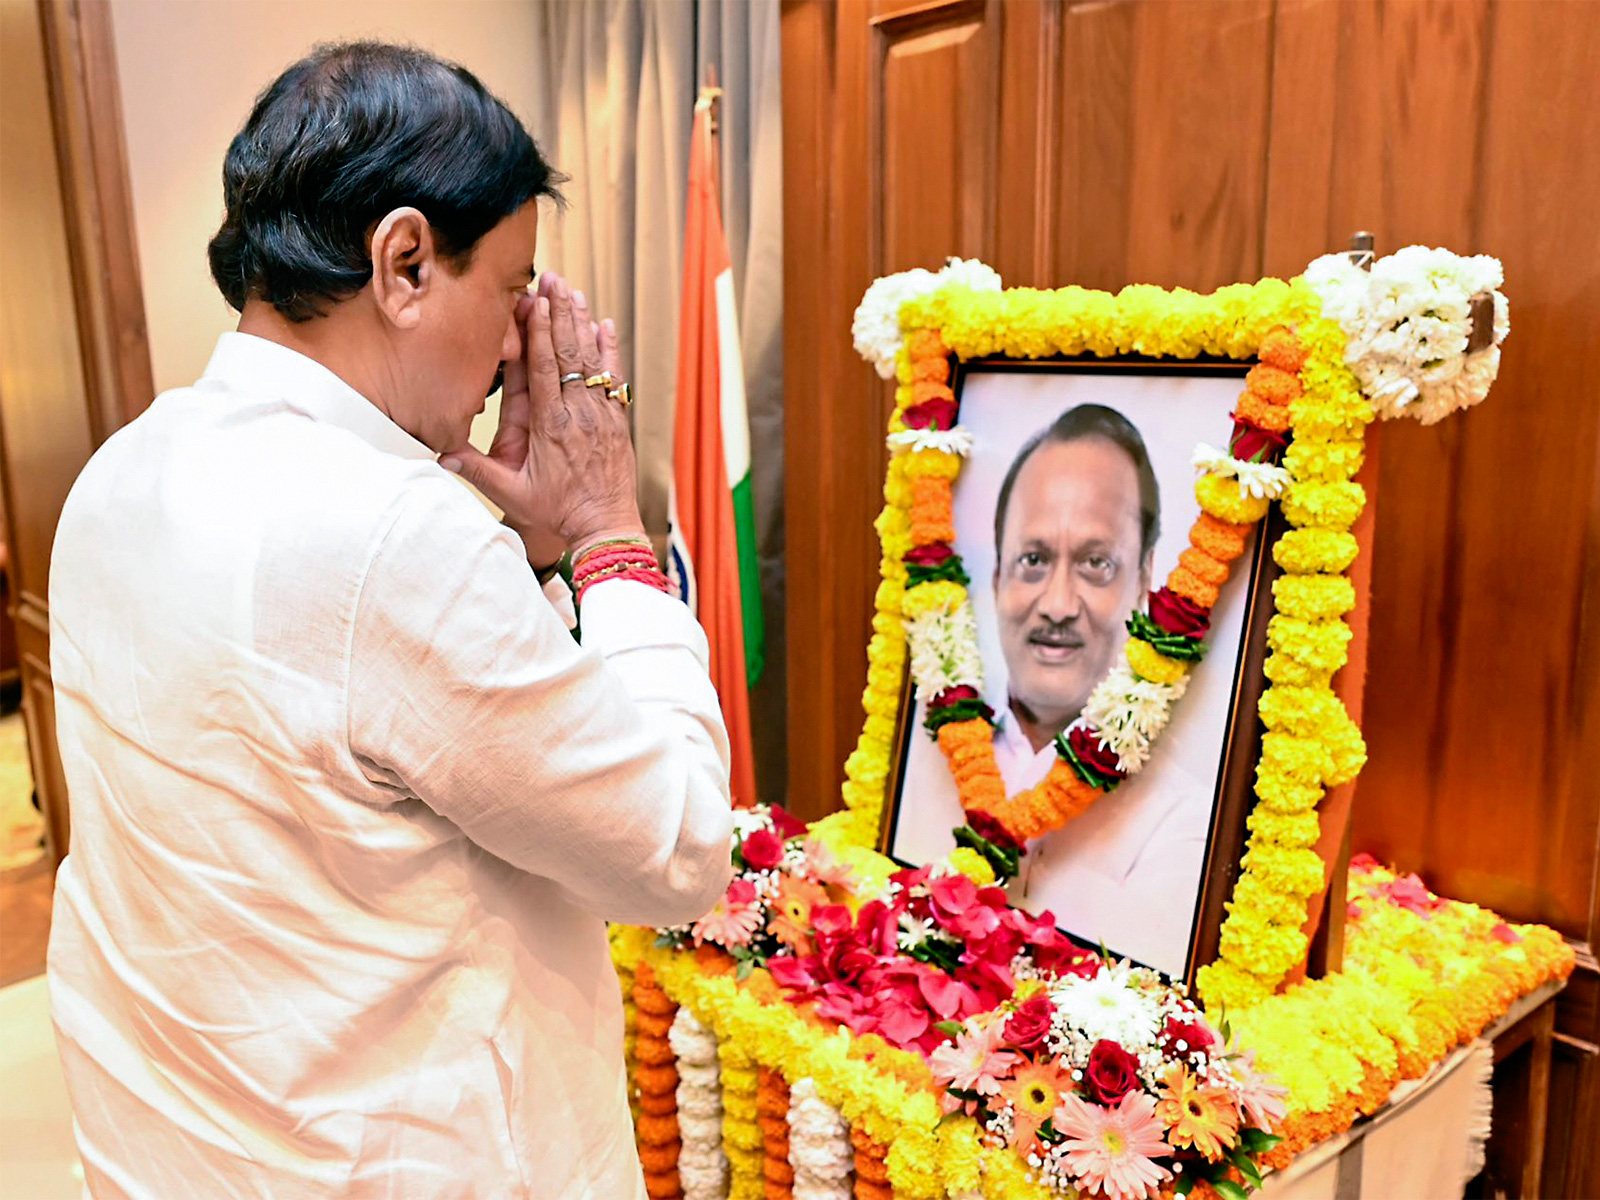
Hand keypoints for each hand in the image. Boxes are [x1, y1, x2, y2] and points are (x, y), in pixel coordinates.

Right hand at [441, 273, 642, 564]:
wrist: (605, 527)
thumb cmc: (558, 512)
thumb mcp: (512, 495)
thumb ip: (476, 472)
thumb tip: (438, 454)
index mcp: (550, 426)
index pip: (542, 369)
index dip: (539, 333)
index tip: (534, 302)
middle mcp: (578, 413)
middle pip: (567, 353)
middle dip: (559, 313)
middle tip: (553, 280)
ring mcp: (600, 414)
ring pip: (591, 360)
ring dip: (582, 323)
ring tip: (574, 291)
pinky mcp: (616, 420)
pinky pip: (613, 377)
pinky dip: (609, 349)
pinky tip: (605, 324)